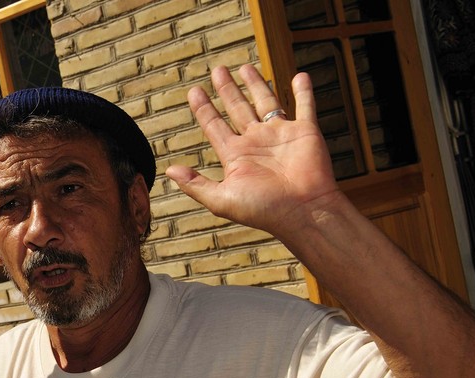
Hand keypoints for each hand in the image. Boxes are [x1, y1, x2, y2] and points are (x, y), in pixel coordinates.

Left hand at [166, 64, 340, 237]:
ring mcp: (280, 135)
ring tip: (245, 67)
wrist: (303, 213)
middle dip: (227, 89)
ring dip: (256, 84)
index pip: (215, 126)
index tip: (194, 91)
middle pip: (237, 108)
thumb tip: (169, 170)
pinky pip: (305, 107)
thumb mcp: (222, 200)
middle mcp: (256, 142)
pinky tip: (299, 76)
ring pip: (265, 102)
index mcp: (235, 155)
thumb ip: (195, 184)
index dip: (204, 108)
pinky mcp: (305, 132)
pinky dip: (303, 92)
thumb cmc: (264, 210)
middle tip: (217, 70)